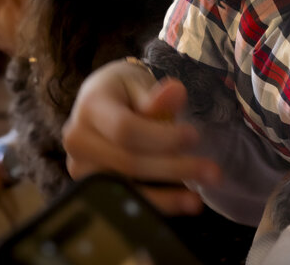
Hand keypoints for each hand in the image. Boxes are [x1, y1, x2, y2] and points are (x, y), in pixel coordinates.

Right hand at [62, 58, 222, 215]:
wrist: (100, 101)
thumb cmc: (125, 92)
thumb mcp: (139, 84)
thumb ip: (156, 97)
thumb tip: (176, 92)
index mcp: (90, 107)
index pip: (125, 129)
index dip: (161, 137)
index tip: (194, 137)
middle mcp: (77, 139)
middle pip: (127, 162)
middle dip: (173, 168)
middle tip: (212, 172)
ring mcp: (80, 167)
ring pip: (124, 188)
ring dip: (165, 197)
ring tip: (197, 199)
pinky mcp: (90, 187)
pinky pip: (124, 199)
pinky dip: (155, 204)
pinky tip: (180, 203)